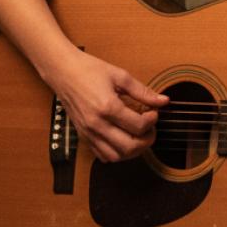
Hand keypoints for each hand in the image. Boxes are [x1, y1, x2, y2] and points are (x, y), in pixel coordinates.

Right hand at [46, 49, 167, 162]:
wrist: (63, 71)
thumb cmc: (89, 70)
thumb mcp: (120, 76)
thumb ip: (143, 91)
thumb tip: (163, 101)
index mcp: (107, 107)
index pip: (138, 126)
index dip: (152, 121)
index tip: (154, 112)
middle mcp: (97, 124)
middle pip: (129, 147)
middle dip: (146, 140)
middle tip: (150, 128)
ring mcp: (88, 132)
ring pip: (116, 156)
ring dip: (132, 150)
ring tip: (138, 135)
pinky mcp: (83, 136)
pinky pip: (102, 156)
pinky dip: (116, 153)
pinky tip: (122, 139)